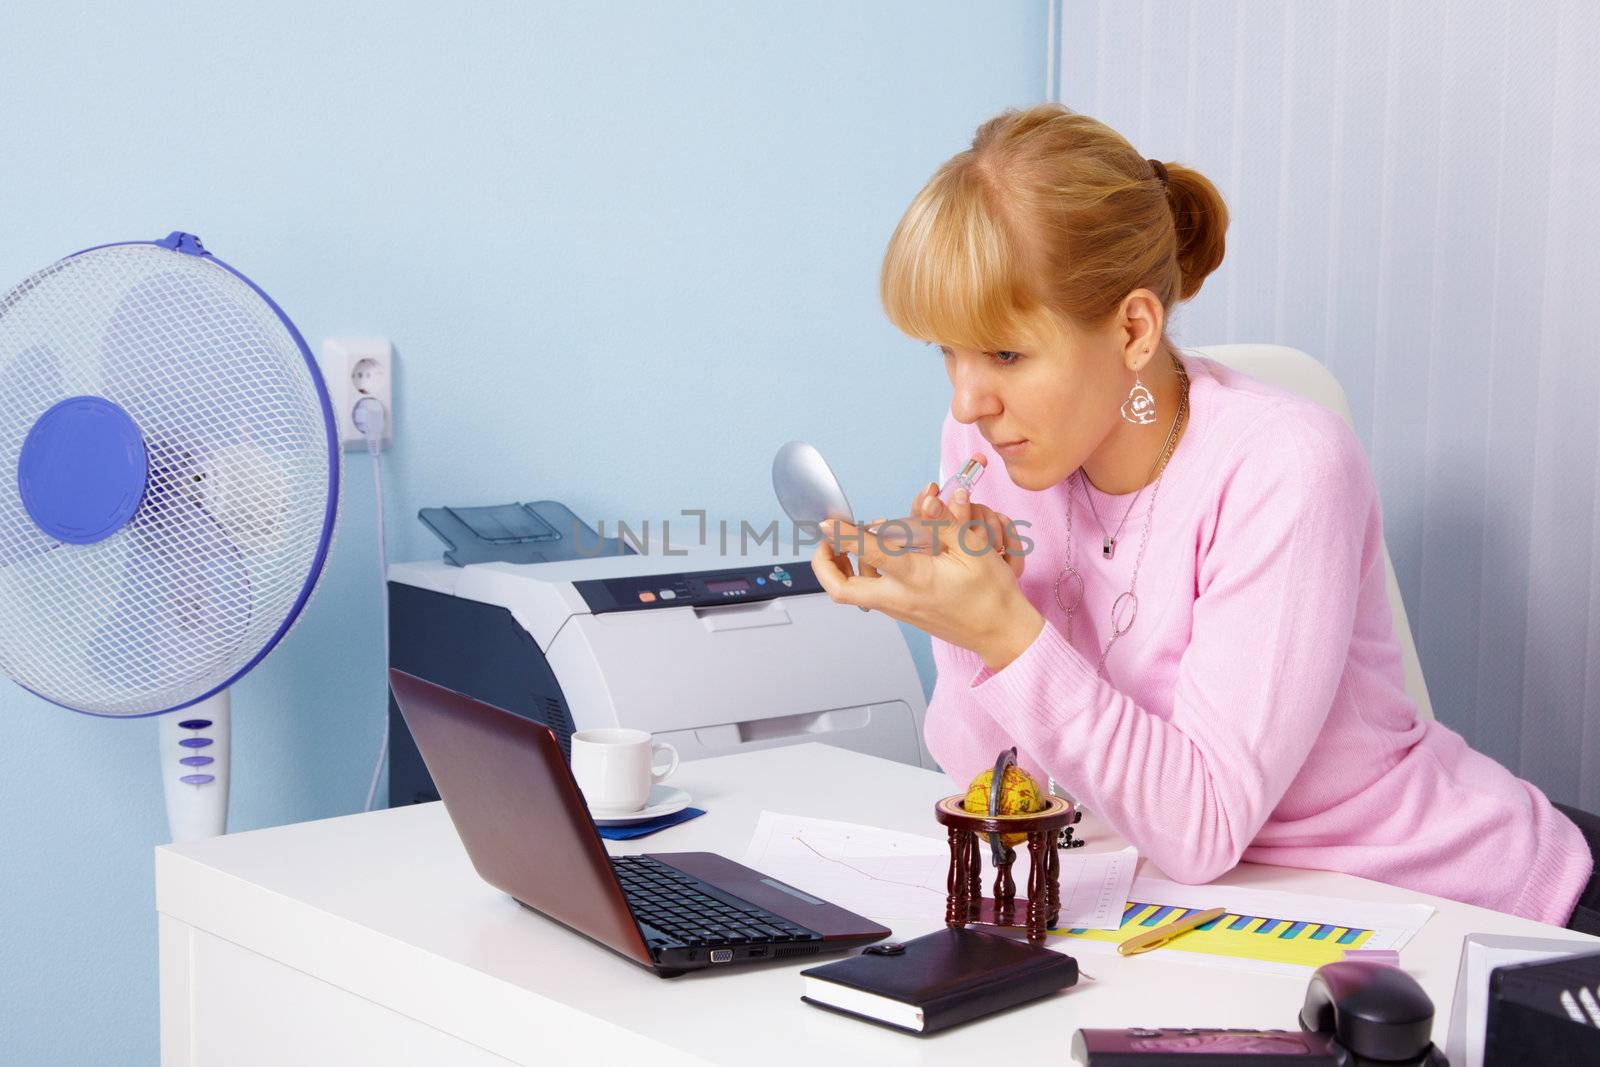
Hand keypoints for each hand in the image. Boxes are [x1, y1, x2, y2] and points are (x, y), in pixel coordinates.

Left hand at [812, 480, 1042, 671]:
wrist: (1000, 633)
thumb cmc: (991, 595)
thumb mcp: (976, 552)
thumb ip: (949, 523)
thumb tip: (933, 499)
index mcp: (916, 578)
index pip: (872, 553)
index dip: (845, 535)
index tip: (828, 522)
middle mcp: (900, 598)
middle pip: (842, 590)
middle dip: (824, 565)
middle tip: (826, 540)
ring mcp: (898, 610)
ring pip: (853, 593)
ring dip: (844, 568)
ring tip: (851, 544)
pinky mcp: (902, 614)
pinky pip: (870, 595)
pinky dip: (865, 574)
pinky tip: (881, 557)